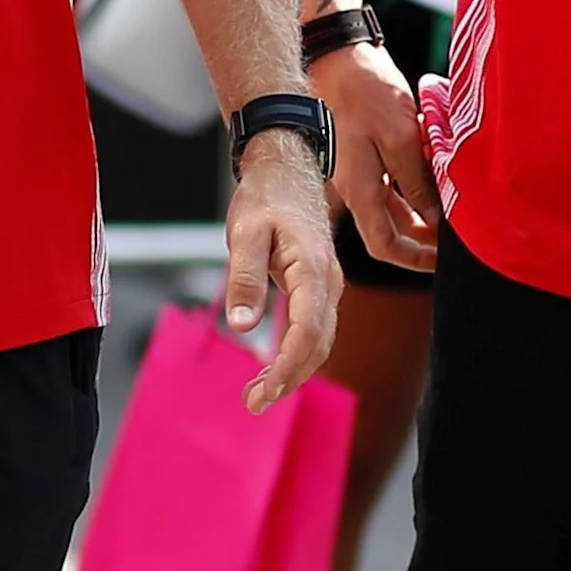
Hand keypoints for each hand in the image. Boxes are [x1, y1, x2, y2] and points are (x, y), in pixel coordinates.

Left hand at [223, 131, 339, 414]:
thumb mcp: (245, 232)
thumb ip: (244, 277)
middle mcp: (329, 282)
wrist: (286, 168)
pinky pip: (315, 328)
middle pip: (318, 344)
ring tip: (260, 394)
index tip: (261, 393)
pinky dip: (298, 354)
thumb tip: (241, 325)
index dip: (287, 367)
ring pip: (320, 340)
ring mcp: (328, 285)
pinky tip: (275, 367)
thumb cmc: (265, 196)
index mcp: (314, 269)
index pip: (308, 331)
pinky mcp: (319, 286)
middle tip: (254, 403)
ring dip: (294, 371)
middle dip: (290, 379)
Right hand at [317, 41, 437, 271]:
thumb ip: (417, 182)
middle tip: (456, 235)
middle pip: (390, 230)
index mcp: (360, 191)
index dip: (413, 260)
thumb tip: (434, 218)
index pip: (383, 246)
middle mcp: (356, 188)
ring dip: (422, 210)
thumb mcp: (401, 138)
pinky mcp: (365, 155)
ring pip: (393, 207)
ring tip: (453, 204)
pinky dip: (414, 186)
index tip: (441, 260)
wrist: (340, 58)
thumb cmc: (366, 93)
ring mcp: (359, 172)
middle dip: (423, 238)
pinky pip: (391, 184)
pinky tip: (435, 174)